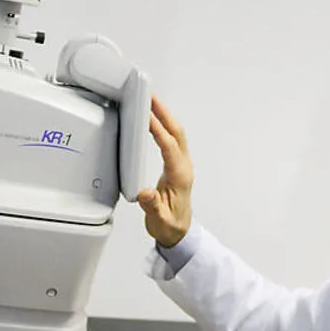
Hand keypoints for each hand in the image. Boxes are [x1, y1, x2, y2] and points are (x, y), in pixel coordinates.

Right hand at [140, 97, 194, 247]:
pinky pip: (172, 139)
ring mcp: (181, 165)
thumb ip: (153, 206)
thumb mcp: (159, 220)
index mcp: (180, 176)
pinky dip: (163, 125)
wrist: (178, 233)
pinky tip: (153, 120)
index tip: (147, 116)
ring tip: (150, 101)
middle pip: (177, 133)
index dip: (159, 130)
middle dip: (164, 113)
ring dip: (165, 116)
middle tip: (150, 97)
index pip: (169, 147)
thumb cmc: (170, 226)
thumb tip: (146, 193)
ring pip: (176, 133)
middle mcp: (183, 167)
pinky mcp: (176, 165)